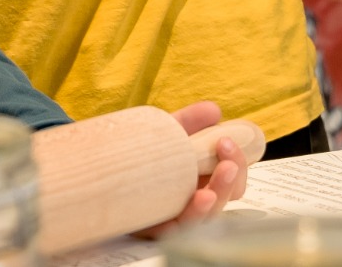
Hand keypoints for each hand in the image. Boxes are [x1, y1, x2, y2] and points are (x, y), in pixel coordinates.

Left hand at [137, 102, 248, 236]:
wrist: (103, 164)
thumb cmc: (139, 153)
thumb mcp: (165, 134)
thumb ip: (190, 122)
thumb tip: (214, 111)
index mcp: (200, 182)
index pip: (231, 182)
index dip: (239, 165)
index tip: (227, 140)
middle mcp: (190, 203)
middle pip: (222, 201)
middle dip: (230, 183)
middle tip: (227, 162)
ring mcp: (172, 217)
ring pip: (203, 218)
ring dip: (212, 204)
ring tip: (212, 191)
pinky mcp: (152, 227)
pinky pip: (174, 230)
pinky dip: (189, 218)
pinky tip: (197, 204)